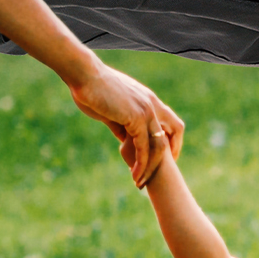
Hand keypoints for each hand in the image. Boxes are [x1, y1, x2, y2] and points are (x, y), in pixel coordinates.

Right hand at [67, 58, 182, 186]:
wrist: (84, 75)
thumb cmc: (92, 89)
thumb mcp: (111, 110)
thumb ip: (122, 125)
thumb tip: (124, 141)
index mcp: (148, 99)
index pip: (171, 122)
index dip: (171, 140)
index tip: (164, 158)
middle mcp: (152, 104)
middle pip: (174, 132)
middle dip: (169, 156)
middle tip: (158, 174)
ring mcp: (146, 110)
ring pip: (159, 145)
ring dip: (151, 167)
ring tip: (140, 182)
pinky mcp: (136, 118)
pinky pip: (143, 147)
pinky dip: (141, 164)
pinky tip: (134, 175)